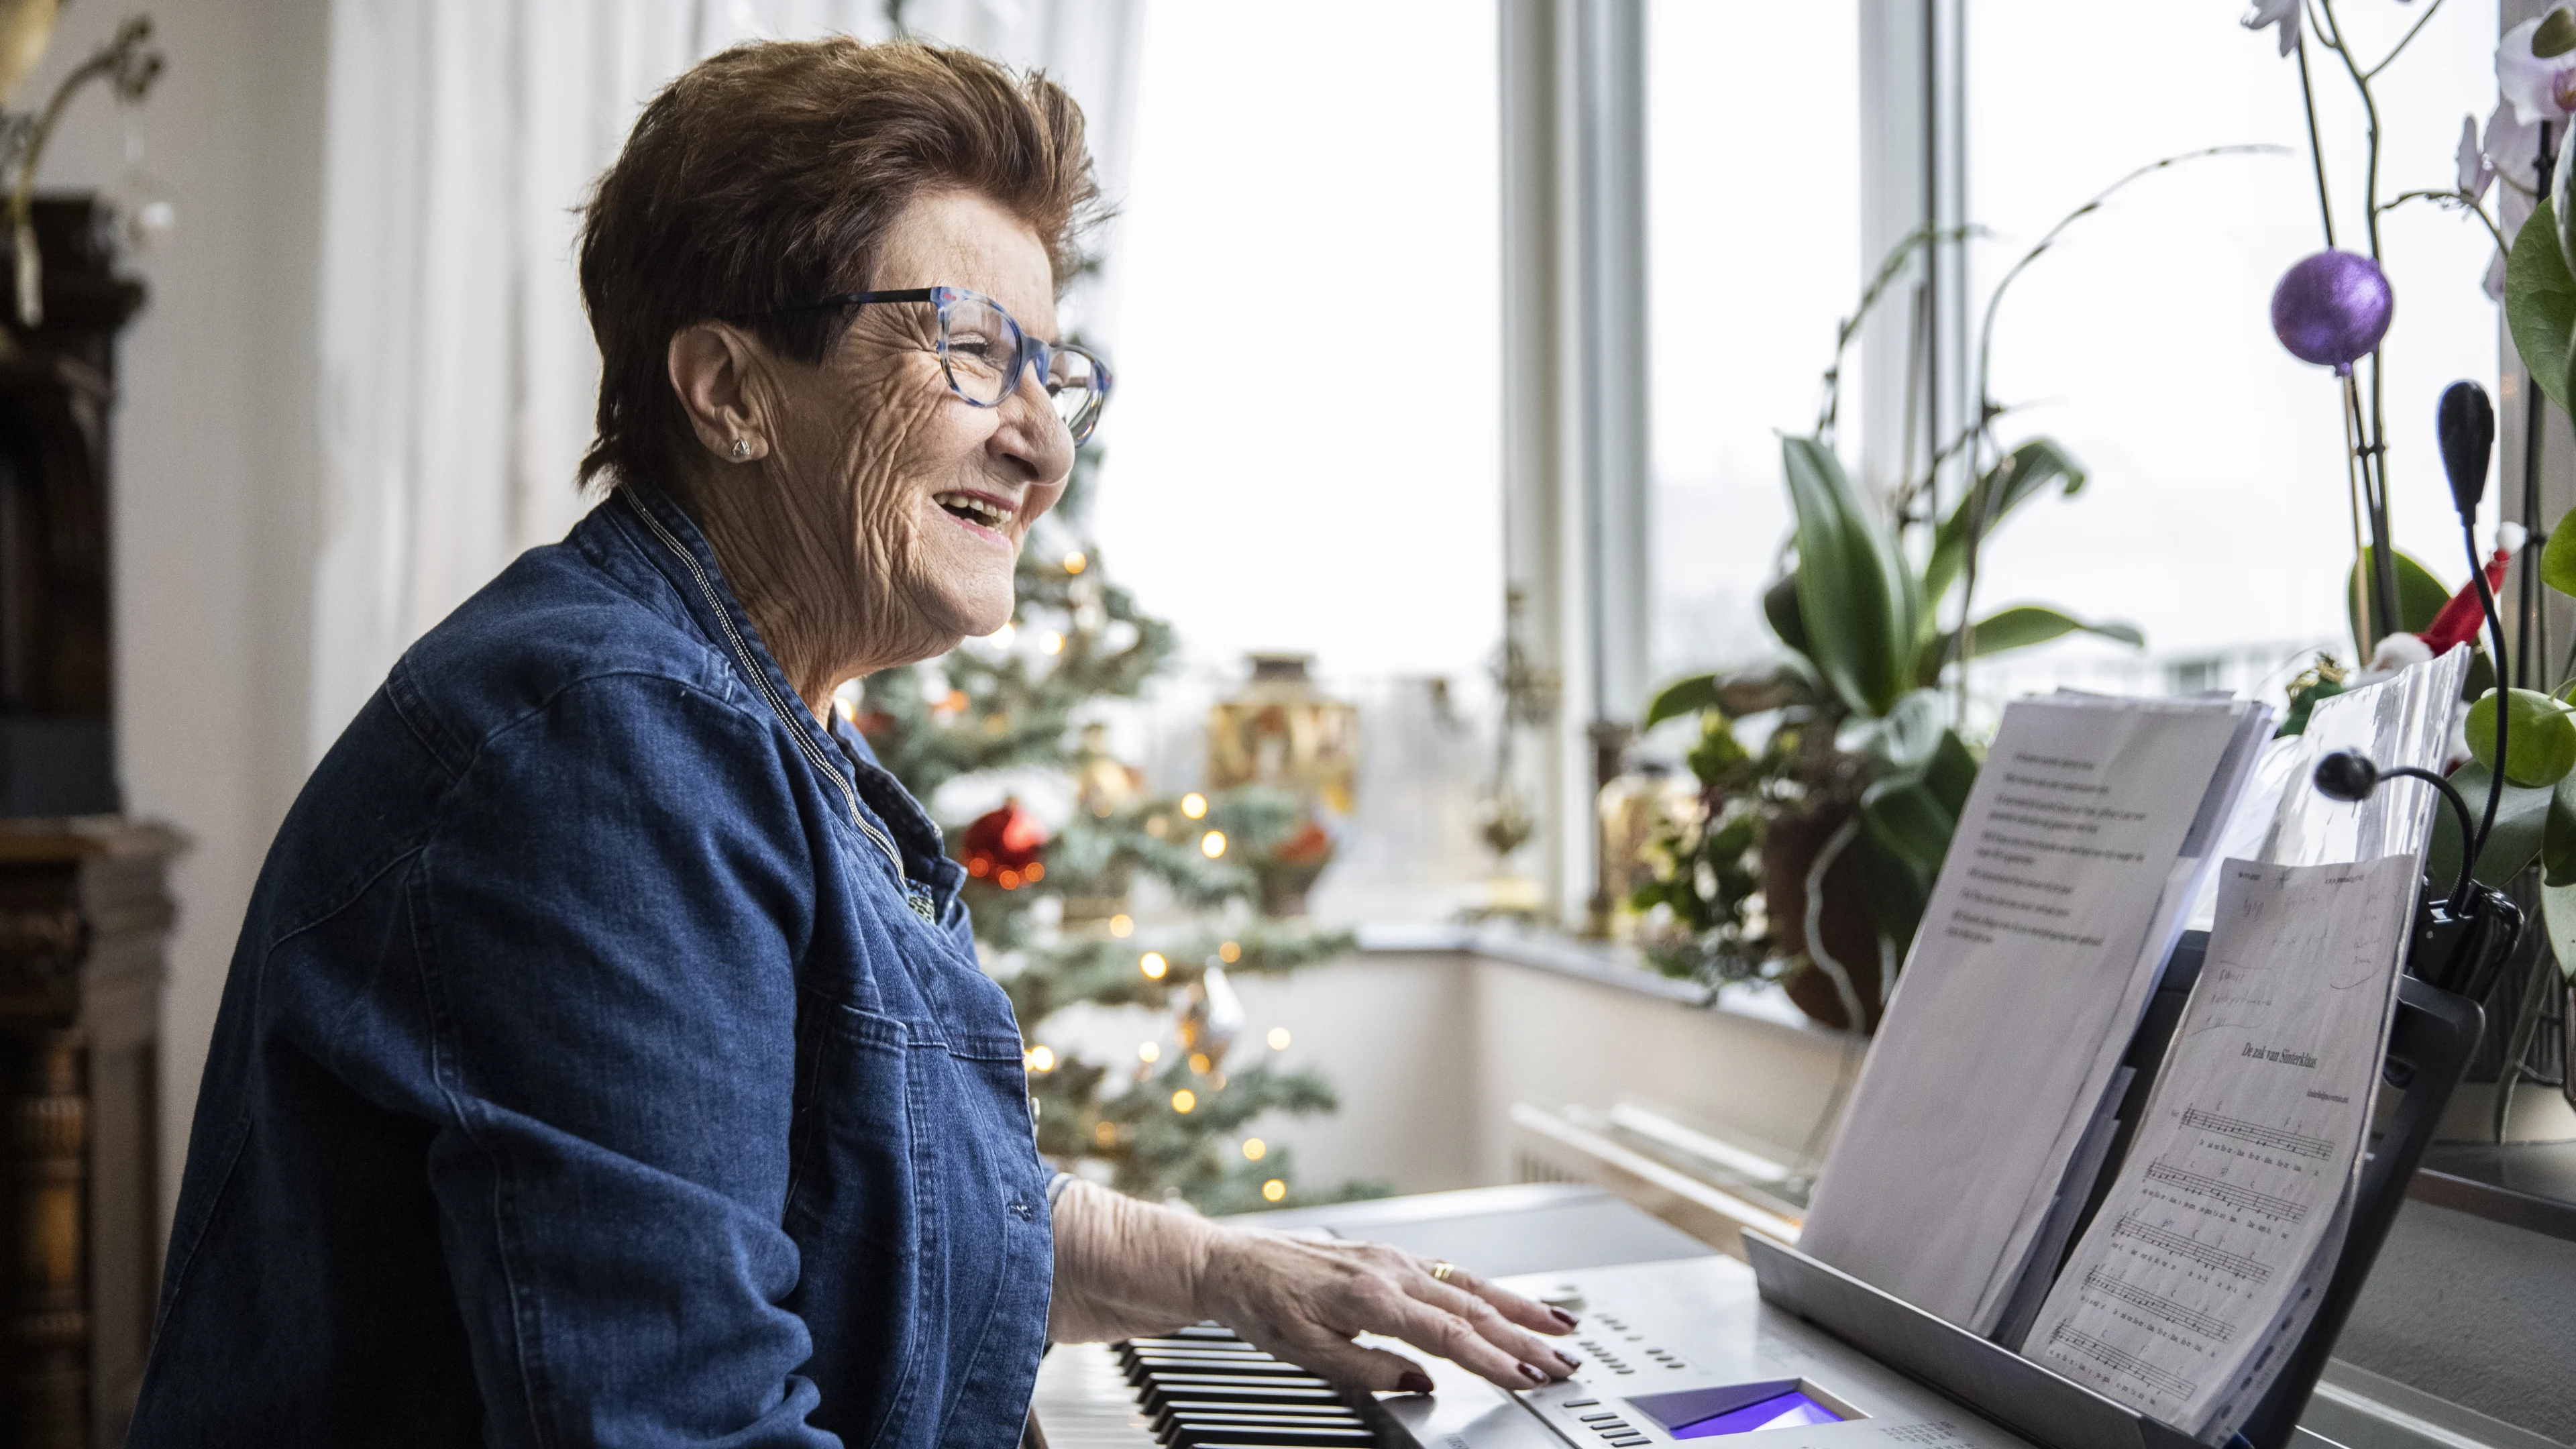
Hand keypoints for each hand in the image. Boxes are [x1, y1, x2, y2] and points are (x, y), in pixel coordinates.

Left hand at [1194, 1228, 1582, 1392]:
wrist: (1228, 1262)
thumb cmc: (1260, 1305)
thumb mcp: (1304, 1353)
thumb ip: (1367, 1369)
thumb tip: (1421, 1382)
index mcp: (1371, 1297)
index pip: (1449, 1335)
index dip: (1494, 1359)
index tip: (1529, 1377)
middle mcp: (1389, 1271)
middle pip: (1472, 1308)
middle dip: (1525, 1337)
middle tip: (1566, 1361)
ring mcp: (1392, 1259)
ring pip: (1469, 1284)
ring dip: (1519, 1307)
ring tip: (1562, 1325)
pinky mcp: (1388, 1257)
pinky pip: (1448, 1272)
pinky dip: (1487, 1288)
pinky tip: (1508, 1300)